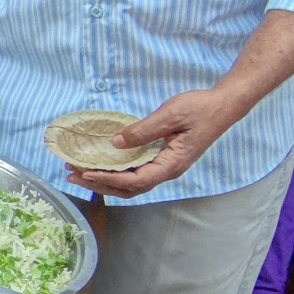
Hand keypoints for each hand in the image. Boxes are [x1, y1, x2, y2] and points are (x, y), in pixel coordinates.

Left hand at [65, 88, 242, 198]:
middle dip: (99, 184)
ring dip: (104, 179)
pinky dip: (115, 171)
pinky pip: (135, 172)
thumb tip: (115, 143)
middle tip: (71, 174)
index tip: (86, 172)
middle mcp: (167, 170)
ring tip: (78, 171)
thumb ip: (143, 130)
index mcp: (172, 164)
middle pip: (129, 188)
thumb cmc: (199, 109)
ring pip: (131, 183)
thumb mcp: (170, 115)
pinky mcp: (162, 159)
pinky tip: (99, 165)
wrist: (222, 105)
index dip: (109, 179)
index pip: (136, 180)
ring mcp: (165, 166)